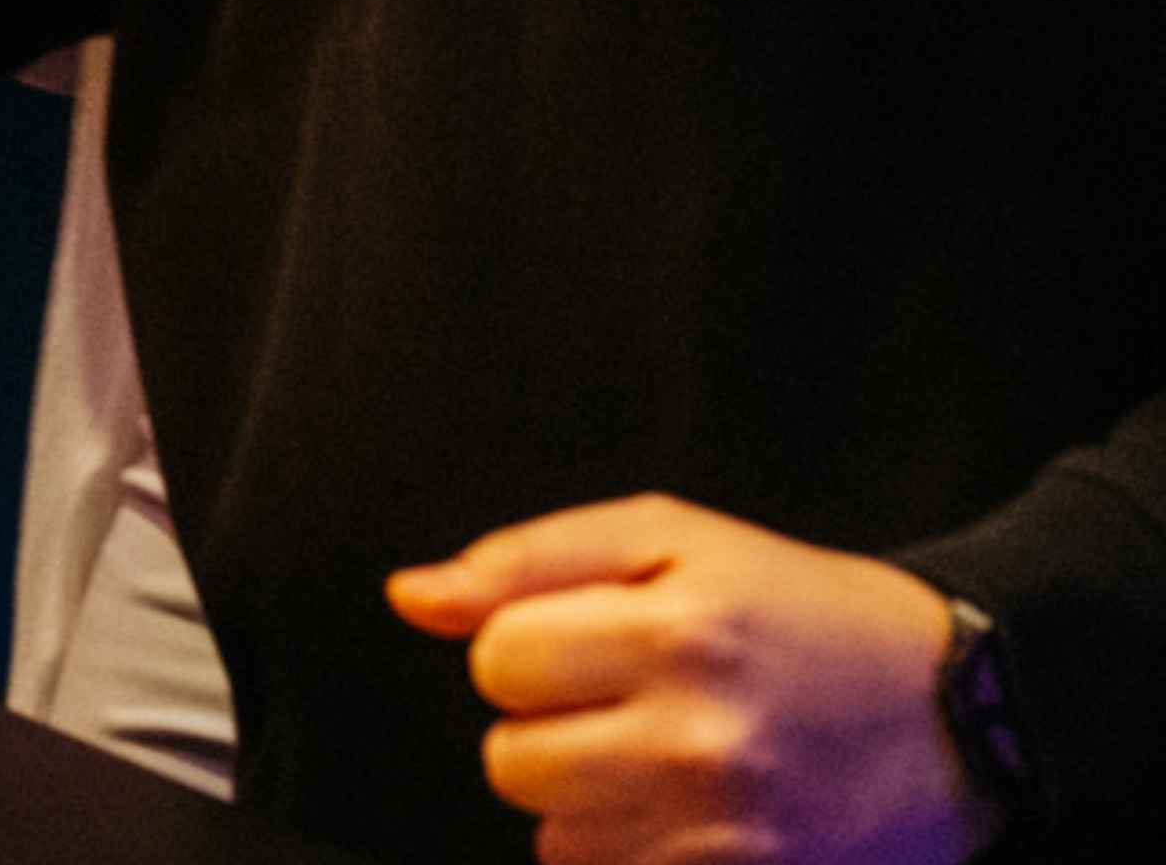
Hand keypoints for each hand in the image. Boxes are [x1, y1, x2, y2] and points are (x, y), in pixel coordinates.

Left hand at [387, 496, 976, 864]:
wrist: (963, 709)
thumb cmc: (800, 611)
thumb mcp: (675, 540)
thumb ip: (526, 562)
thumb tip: (411, 597)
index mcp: (679, 633)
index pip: (497, 661)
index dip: (531, 649)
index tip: (595, 646)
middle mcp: (702, 741)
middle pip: (512, 761)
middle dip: (553, 730)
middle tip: (634, 705)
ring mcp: (729, 833)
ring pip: (555, 838)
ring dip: (591, 802)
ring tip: (673, 759)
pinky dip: (632, 854)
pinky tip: (691, 814)